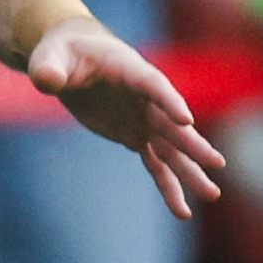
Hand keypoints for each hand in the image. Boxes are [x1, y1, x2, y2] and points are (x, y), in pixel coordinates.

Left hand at [27, 14, 227, 218]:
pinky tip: (182, 211)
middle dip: (192, 144)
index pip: (154, 86)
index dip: (169, 102)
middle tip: (216, 163)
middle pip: (172, 124)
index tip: (186, 121)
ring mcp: (143, 119)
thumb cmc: (62, 51)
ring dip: (190, 172)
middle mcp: (145, 98)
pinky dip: (168, 186)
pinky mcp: (135, 136)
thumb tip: (47, 82)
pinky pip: (156, 165)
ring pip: (171, 150)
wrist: (71, 58)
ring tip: (212, 195)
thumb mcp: (49, 56)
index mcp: (129, 70)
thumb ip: (48, 68)